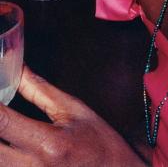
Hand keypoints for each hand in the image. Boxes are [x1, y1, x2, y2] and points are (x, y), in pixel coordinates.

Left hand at [0, 65, 145, 165]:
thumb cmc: (99, 142)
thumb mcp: (72, 109)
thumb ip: (38, 90)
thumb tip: (16, 67)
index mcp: (48, 143)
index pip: (2, 121)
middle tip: (2, 112)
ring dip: (0, 142)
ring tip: (7, 127)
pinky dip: (4, 157)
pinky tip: (9, 145)